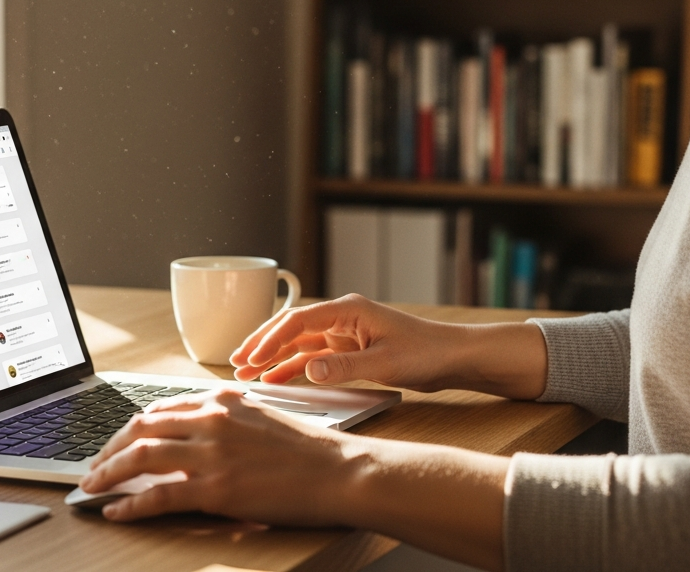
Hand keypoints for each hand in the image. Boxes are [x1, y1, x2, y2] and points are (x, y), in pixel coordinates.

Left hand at [77, 387, 354, 522]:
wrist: (338, 469)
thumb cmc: (306, 449)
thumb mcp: (261, 417)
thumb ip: (225, 420)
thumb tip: (194, 436)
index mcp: (221, 398)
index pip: (161, 407)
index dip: (132, 427)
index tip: (118, 441)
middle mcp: (211, 418)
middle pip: (141, 427)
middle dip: (110, 447)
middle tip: (96, 465)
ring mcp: (211, 452)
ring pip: (140, 457)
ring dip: (109, 473)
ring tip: (93, 486)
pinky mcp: (215, 488)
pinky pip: (158, 495)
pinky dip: (130, 504)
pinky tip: (116, 511)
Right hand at [230, 294, 547, 398]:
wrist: (453, 357)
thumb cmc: (426, 353)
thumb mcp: (385, 363)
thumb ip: (345, 367)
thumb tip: (309, 370)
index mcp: (348, 310)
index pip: (299, 320)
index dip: (270, 338)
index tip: (250, 356)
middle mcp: (342, 317)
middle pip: (292, 328)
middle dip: (262, 344)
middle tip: (236, 363)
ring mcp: (344, 334)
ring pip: (299, 344)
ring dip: (273, 358)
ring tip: (247, 374)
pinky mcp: (349, 350)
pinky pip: (313, 357)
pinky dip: (293, 368)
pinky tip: (276, 381)